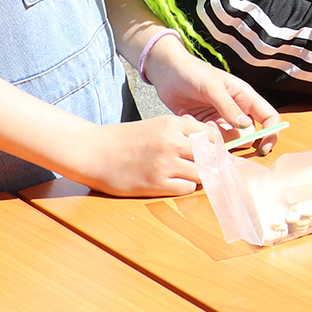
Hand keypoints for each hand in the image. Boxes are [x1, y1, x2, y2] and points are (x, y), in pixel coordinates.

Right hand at [71, 115, 209, 196]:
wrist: (93, 152)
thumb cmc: (125, 140)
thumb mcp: (156, 126)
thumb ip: (182, 133)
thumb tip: (210, 147)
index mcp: (173, 123)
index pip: (211, 136)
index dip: (217, 148)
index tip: (216, 155)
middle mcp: (172, 142)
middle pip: (211, 156)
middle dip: (213, 164)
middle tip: (211, 170)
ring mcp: (165, 163)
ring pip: (202, 174)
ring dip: (199, 177)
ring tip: (188, 176)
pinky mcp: (156, 183)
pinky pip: (186, 188)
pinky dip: (184, 187)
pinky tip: (173, 183)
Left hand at [141, 35, 277, 135]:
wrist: (166, 72)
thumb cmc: (193, 71)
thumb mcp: (213, 87)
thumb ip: (229, 107)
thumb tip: (247, 127)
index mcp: (245, 97)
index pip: (268, 117)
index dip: (271, 133)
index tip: (263, 148)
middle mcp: (235, 110)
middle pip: (247, 135)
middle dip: (233, 139)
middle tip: (214, 129)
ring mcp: (219, 119)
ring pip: (225, 140)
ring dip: (212, 135)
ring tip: (197, 120)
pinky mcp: (203, 125)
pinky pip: (207, 138)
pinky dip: (197, 133)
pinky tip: (187, 116)